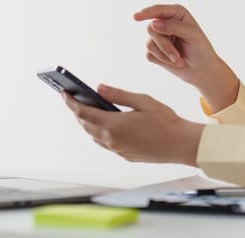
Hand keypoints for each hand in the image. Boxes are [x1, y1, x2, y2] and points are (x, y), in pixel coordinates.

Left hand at [62, 84, 203, 165]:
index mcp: (113, 125)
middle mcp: (111, 140)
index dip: (71, 102)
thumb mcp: (142, 101)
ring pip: (94, 135)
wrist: (181, 145)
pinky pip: (105, 143)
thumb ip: (118, 95)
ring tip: (87, 110)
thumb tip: (99, 88)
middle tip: (73, 99)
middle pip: (86, 124)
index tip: (64, 93)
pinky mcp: (125, 155)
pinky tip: (105, 124)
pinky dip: (100, 132)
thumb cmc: (165, 121)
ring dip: (88, 123)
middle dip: (78, 111)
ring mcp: (117, 150)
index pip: (83, 112)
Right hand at [134, 4, 238, 111]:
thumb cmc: (201, 50)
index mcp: (176, 14)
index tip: (136, 17)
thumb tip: (153, 24)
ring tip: (179, 60)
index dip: (146, 13)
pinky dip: (162, 60)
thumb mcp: (192, 35)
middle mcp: (165, 22)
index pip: (158, 10)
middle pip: (151, 29)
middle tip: (177, 56)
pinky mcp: (155, 51)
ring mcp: (159, 37)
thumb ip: (173, 27)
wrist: (202, 71)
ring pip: (149, 44)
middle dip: (164, 45)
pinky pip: (149, 54)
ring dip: (165, 55)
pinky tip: (174, 62)